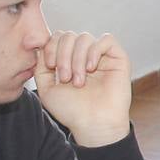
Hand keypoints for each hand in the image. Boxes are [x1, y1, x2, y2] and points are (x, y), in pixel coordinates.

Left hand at [34, 31, 131, 147]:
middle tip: (65, 77)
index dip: (51, 47)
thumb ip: (40, 66)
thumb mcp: (46, 88)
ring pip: (85, 37)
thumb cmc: (71, 110)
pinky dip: (95, 51)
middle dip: (63, 55)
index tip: (50, 66)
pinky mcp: (118, 58)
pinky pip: (106, 39)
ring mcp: (102, 56)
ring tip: (79, 81)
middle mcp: (85, 55)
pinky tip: (92, 69)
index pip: (58, 37)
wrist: (93, 124)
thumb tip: (41, 45)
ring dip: (77, 59)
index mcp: (69, 60)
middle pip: (69, 35)